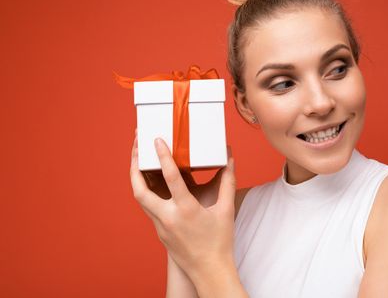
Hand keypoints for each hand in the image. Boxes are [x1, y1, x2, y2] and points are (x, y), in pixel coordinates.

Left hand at [129, 135, 236, 282]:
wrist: (209, 271)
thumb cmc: (219, 241)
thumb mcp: (226, 209)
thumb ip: (227, 181)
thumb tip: (229, 158)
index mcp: (186, 210)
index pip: (171, 178)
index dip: (163, 157)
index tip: (157, 140)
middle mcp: (168, 218)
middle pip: (140, 190)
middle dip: (134, 167)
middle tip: (135, 148)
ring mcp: (160, 226)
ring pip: (140, 199)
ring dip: (137, 178)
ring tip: (138, 160)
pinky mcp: (159, 231)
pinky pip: (148, 207)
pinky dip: (146, 191)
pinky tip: (151, 181)